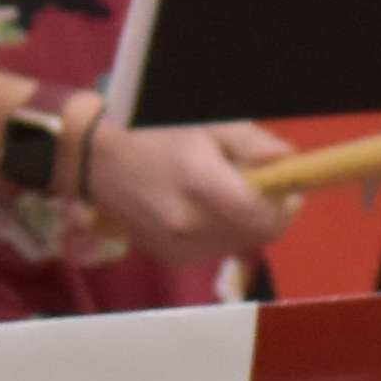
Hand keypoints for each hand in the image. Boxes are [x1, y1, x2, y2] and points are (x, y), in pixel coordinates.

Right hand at [78, 116, 291, 261]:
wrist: (94, 159)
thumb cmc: (151, 131)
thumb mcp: (205, 124)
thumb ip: (251, 144)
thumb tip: (286, 159)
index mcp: (202, 185)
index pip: (267, 217)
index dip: (286, 203)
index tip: (286, 184)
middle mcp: (189, 224)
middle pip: (257, 234)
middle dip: (267, 210)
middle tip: (258, 184)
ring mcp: (176, 245)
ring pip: (237, 242)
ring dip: (243, 221)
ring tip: (223, 192)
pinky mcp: (168, 256)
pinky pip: (213, 248)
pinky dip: (219, 230)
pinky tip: (201, 207)